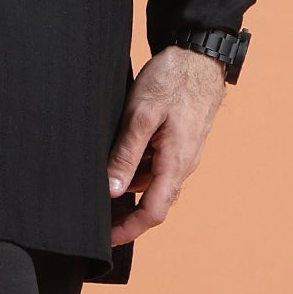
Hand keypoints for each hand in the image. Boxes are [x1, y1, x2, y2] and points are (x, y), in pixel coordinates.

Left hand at [106, 46, 227, 245]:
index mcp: (175, 163)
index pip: (153, 213)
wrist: (200, 55)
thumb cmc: (172, 80)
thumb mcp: (141, 114)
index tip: (104, 238)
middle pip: (152, 201)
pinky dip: (136, 163)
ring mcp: (182, 153)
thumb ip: (127, 154)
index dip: (128, 230)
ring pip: (151, 180)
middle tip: (92, 209)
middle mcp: (182, 164)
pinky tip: (118, 151)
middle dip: (123, 210)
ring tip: (97, 173)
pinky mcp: (178, 141)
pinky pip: (156, 163)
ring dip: (128, 182)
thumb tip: (112, 190)